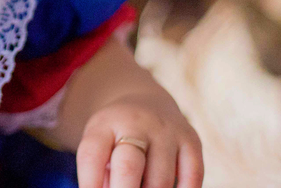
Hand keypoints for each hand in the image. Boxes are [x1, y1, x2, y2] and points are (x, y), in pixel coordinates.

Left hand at [76, 92, 202, 187]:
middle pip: (128, 167)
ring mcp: (167, 131)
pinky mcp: (192, 141)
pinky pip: (191, 178)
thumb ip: (99, 173)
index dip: (89, 183)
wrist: (147, 102)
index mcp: (105, 124)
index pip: (91, 155)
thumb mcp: (99, 145)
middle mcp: (137, 123)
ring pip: (160, 181)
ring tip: (141, 187)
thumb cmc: (116, 137)